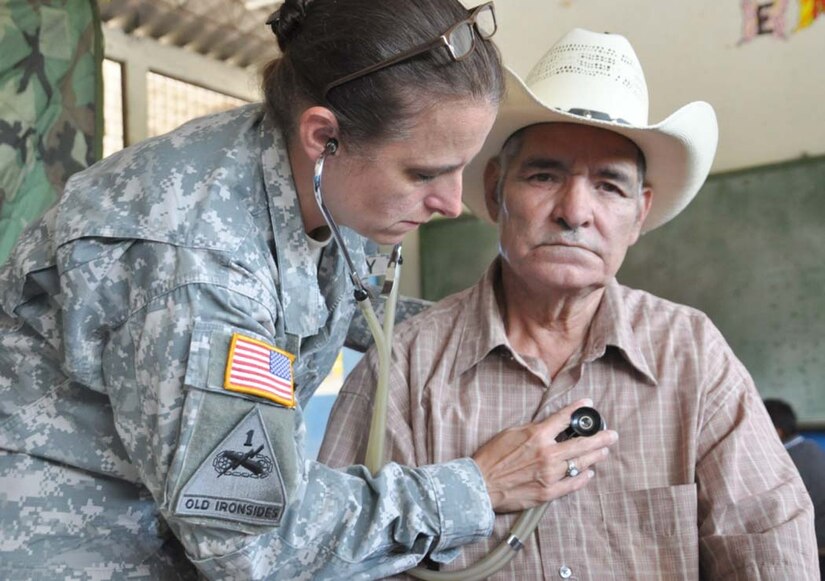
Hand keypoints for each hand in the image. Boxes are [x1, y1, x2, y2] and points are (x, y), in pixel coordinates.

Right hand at [472, 398, 616, 512]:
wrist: (480, 483)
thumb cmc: (492, 457)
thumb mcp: (511, 433)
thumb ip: (534, 430)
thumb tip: (550, 427)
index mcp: (537, 435)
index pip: (564, 418)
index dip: (578, 410)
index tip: (589, 404)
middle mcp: (547, 454)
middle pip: (581, 443)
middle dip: (600, 437)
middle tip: (612, 434)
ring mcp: (549, 474)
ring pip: (580, 463)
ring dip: (595, 456)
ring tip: (603, 451)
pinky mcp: (547, 492)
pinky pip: (572, 484)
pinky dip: (583, 477)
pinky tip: (589, 472)